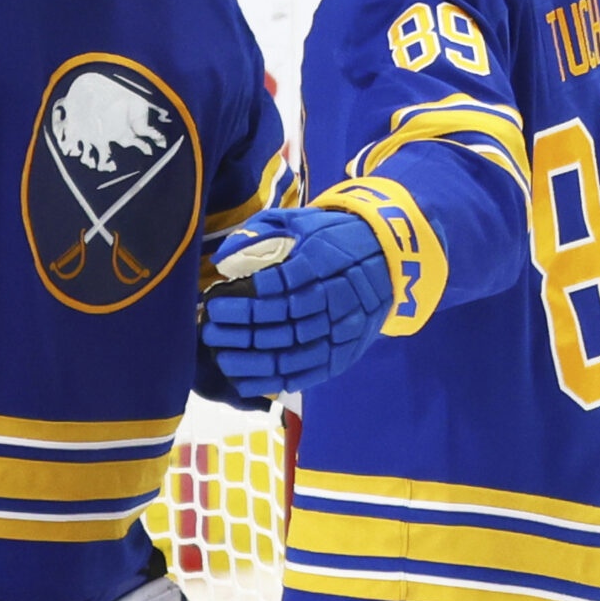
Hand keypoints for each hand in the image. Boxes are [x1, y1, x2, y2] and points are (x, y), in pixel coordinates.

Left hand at [200, 208, 392, 395]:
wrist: (390, 259)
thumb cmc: (336, 237)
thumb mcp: (304, 220)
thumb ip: (264, 231)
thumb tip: (223, 258)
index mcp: (326, 261)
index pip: (281, 286)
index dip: (246, 298)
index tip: (216, 299)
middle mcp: (337, 299)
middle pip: (283, 322)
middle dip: (241, 329)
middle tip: (209, 328)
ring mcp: (343, 331)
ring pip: (293, 352)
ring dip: (252, 358)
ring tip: (220, 356)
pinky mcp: (344, 354)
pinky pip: (307, 373)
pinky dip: (274, 379)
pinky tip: (244, 380)